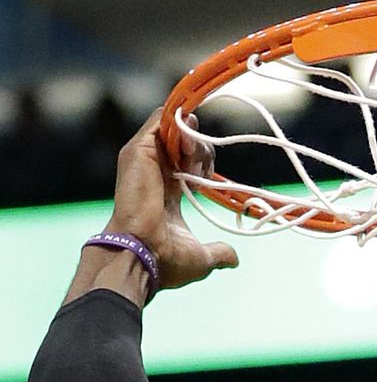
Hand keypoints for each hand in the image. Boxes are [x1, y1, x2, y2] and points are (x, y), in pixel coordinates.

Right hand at [105, 109, 237, 292]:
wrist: (143, 257)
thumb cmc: (166, 261)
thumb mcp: (201, 258)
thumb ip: (219, 253)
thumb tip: (234, 260)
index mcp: (166, 191)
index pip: (186, 164)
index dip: (203, 163)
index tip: (211, 177)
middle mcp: (153, 172)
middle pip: (184, 143)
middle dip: (202, 150)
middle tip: (206, 172)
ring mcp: (144, 159)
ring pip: (175, 128)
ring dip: (194, 138)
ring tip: (196, 164)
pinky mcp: (138, 150)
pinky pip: (161, 120)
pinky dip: (180, 128)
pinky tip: (189, 149)